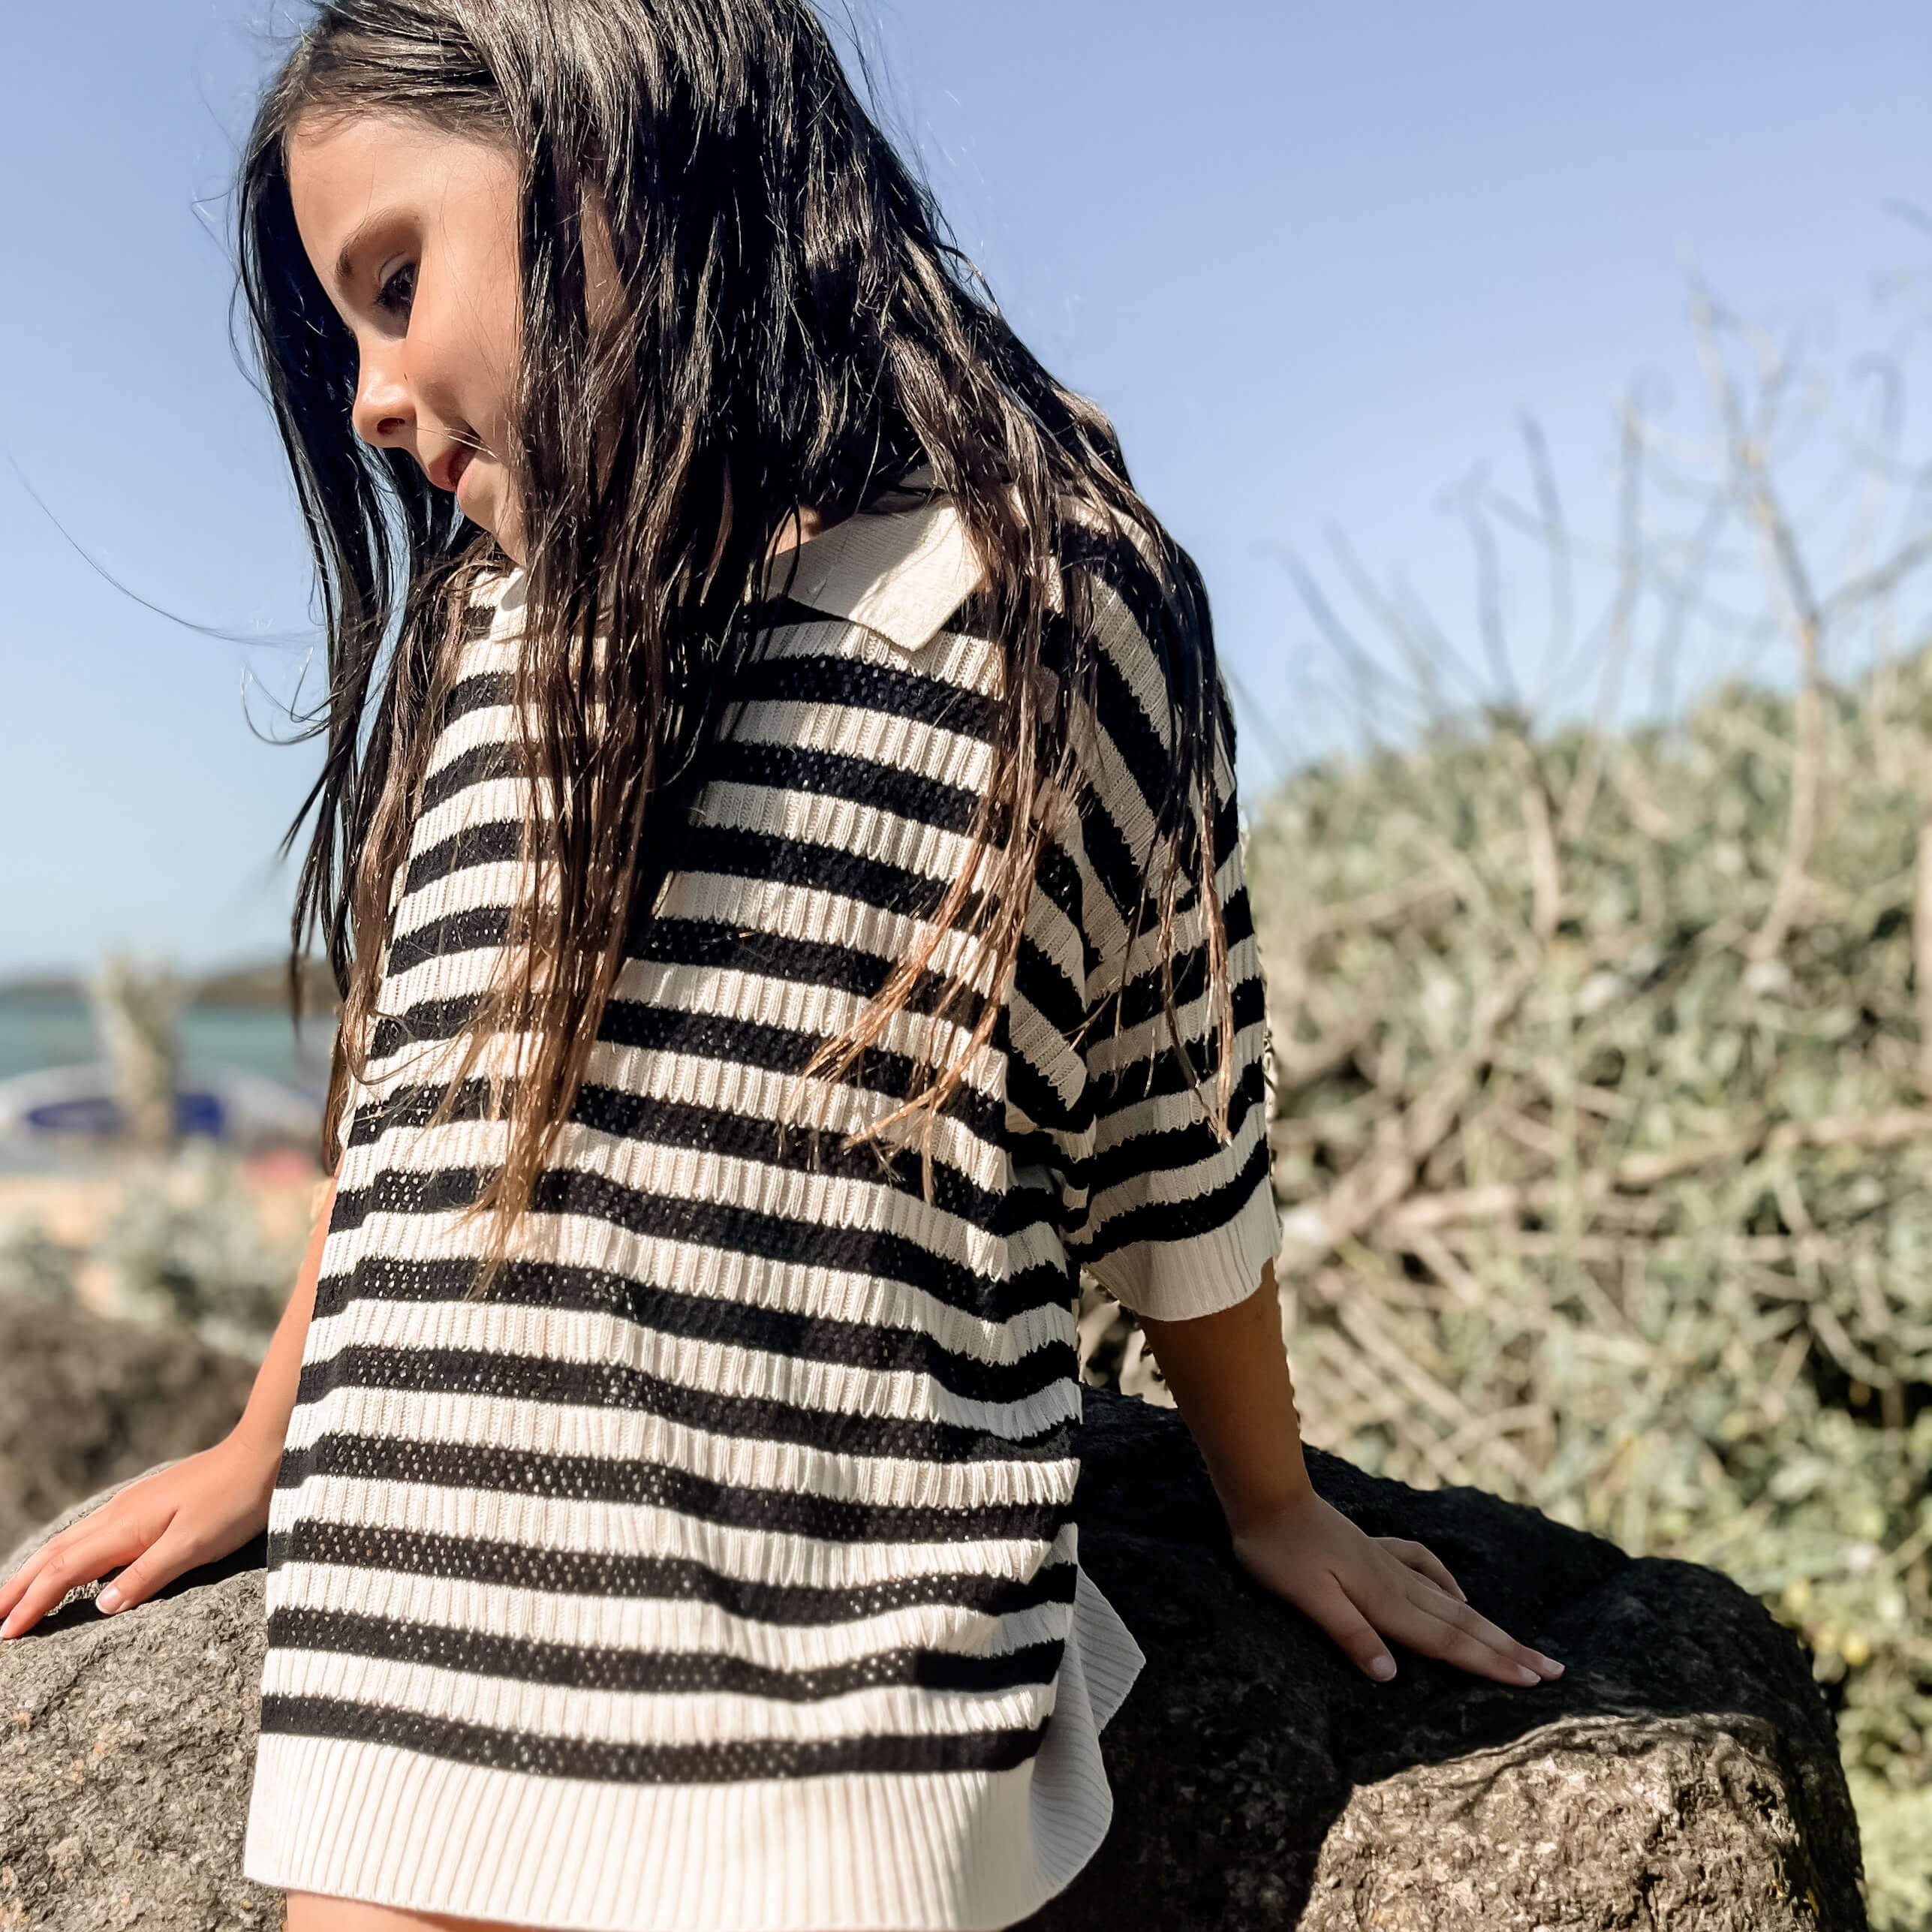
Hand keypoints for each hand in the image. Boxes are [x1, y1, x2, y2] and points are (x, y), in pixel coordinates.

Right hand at [0, 1431, 279, 1640]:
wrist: (263, 1453)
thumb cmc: (235, 1501)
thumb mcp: (195, 1544)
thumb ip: (147, 1575)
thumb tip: (99, 1607)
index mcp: (125, 1526)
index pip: (64, 1571)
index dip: (33, 1602)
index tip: (7, 1633)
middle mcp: (120, 1514)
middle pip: (56, 1554)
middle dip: (20, 1587)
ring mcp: (133, 1507)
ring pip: (71, 1542)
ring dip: (39, 1570)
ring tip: (15, 1595)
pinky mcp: (149, 1505)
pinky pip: (94, 1534)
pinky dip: (68, 1554)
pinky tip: (72, 1564)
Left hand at [1231, 1487, 1564, 1687]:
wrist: (1267, 1496)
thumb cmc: (1279, 1552)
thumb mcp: (1307, 1598)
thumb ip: (1349, 1633)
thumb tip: (1391, 1676)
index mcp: (1385, 1601)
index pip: (1447, 1641)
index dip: (1490, 1664)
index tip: (1533, 1683)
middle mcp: (1396, 1583)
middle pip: (1463, 1624)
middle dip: (1509, 1650)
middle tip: (1555, 1671)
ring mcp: (1388, 1564)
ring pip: (1450, 1601)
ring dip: (1489, 1625)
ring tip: (1522, 1644)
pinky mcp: (1374, 1551)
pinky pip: (1425, 1570)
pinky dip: (1448, 1585)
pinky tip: (1459, 1594)